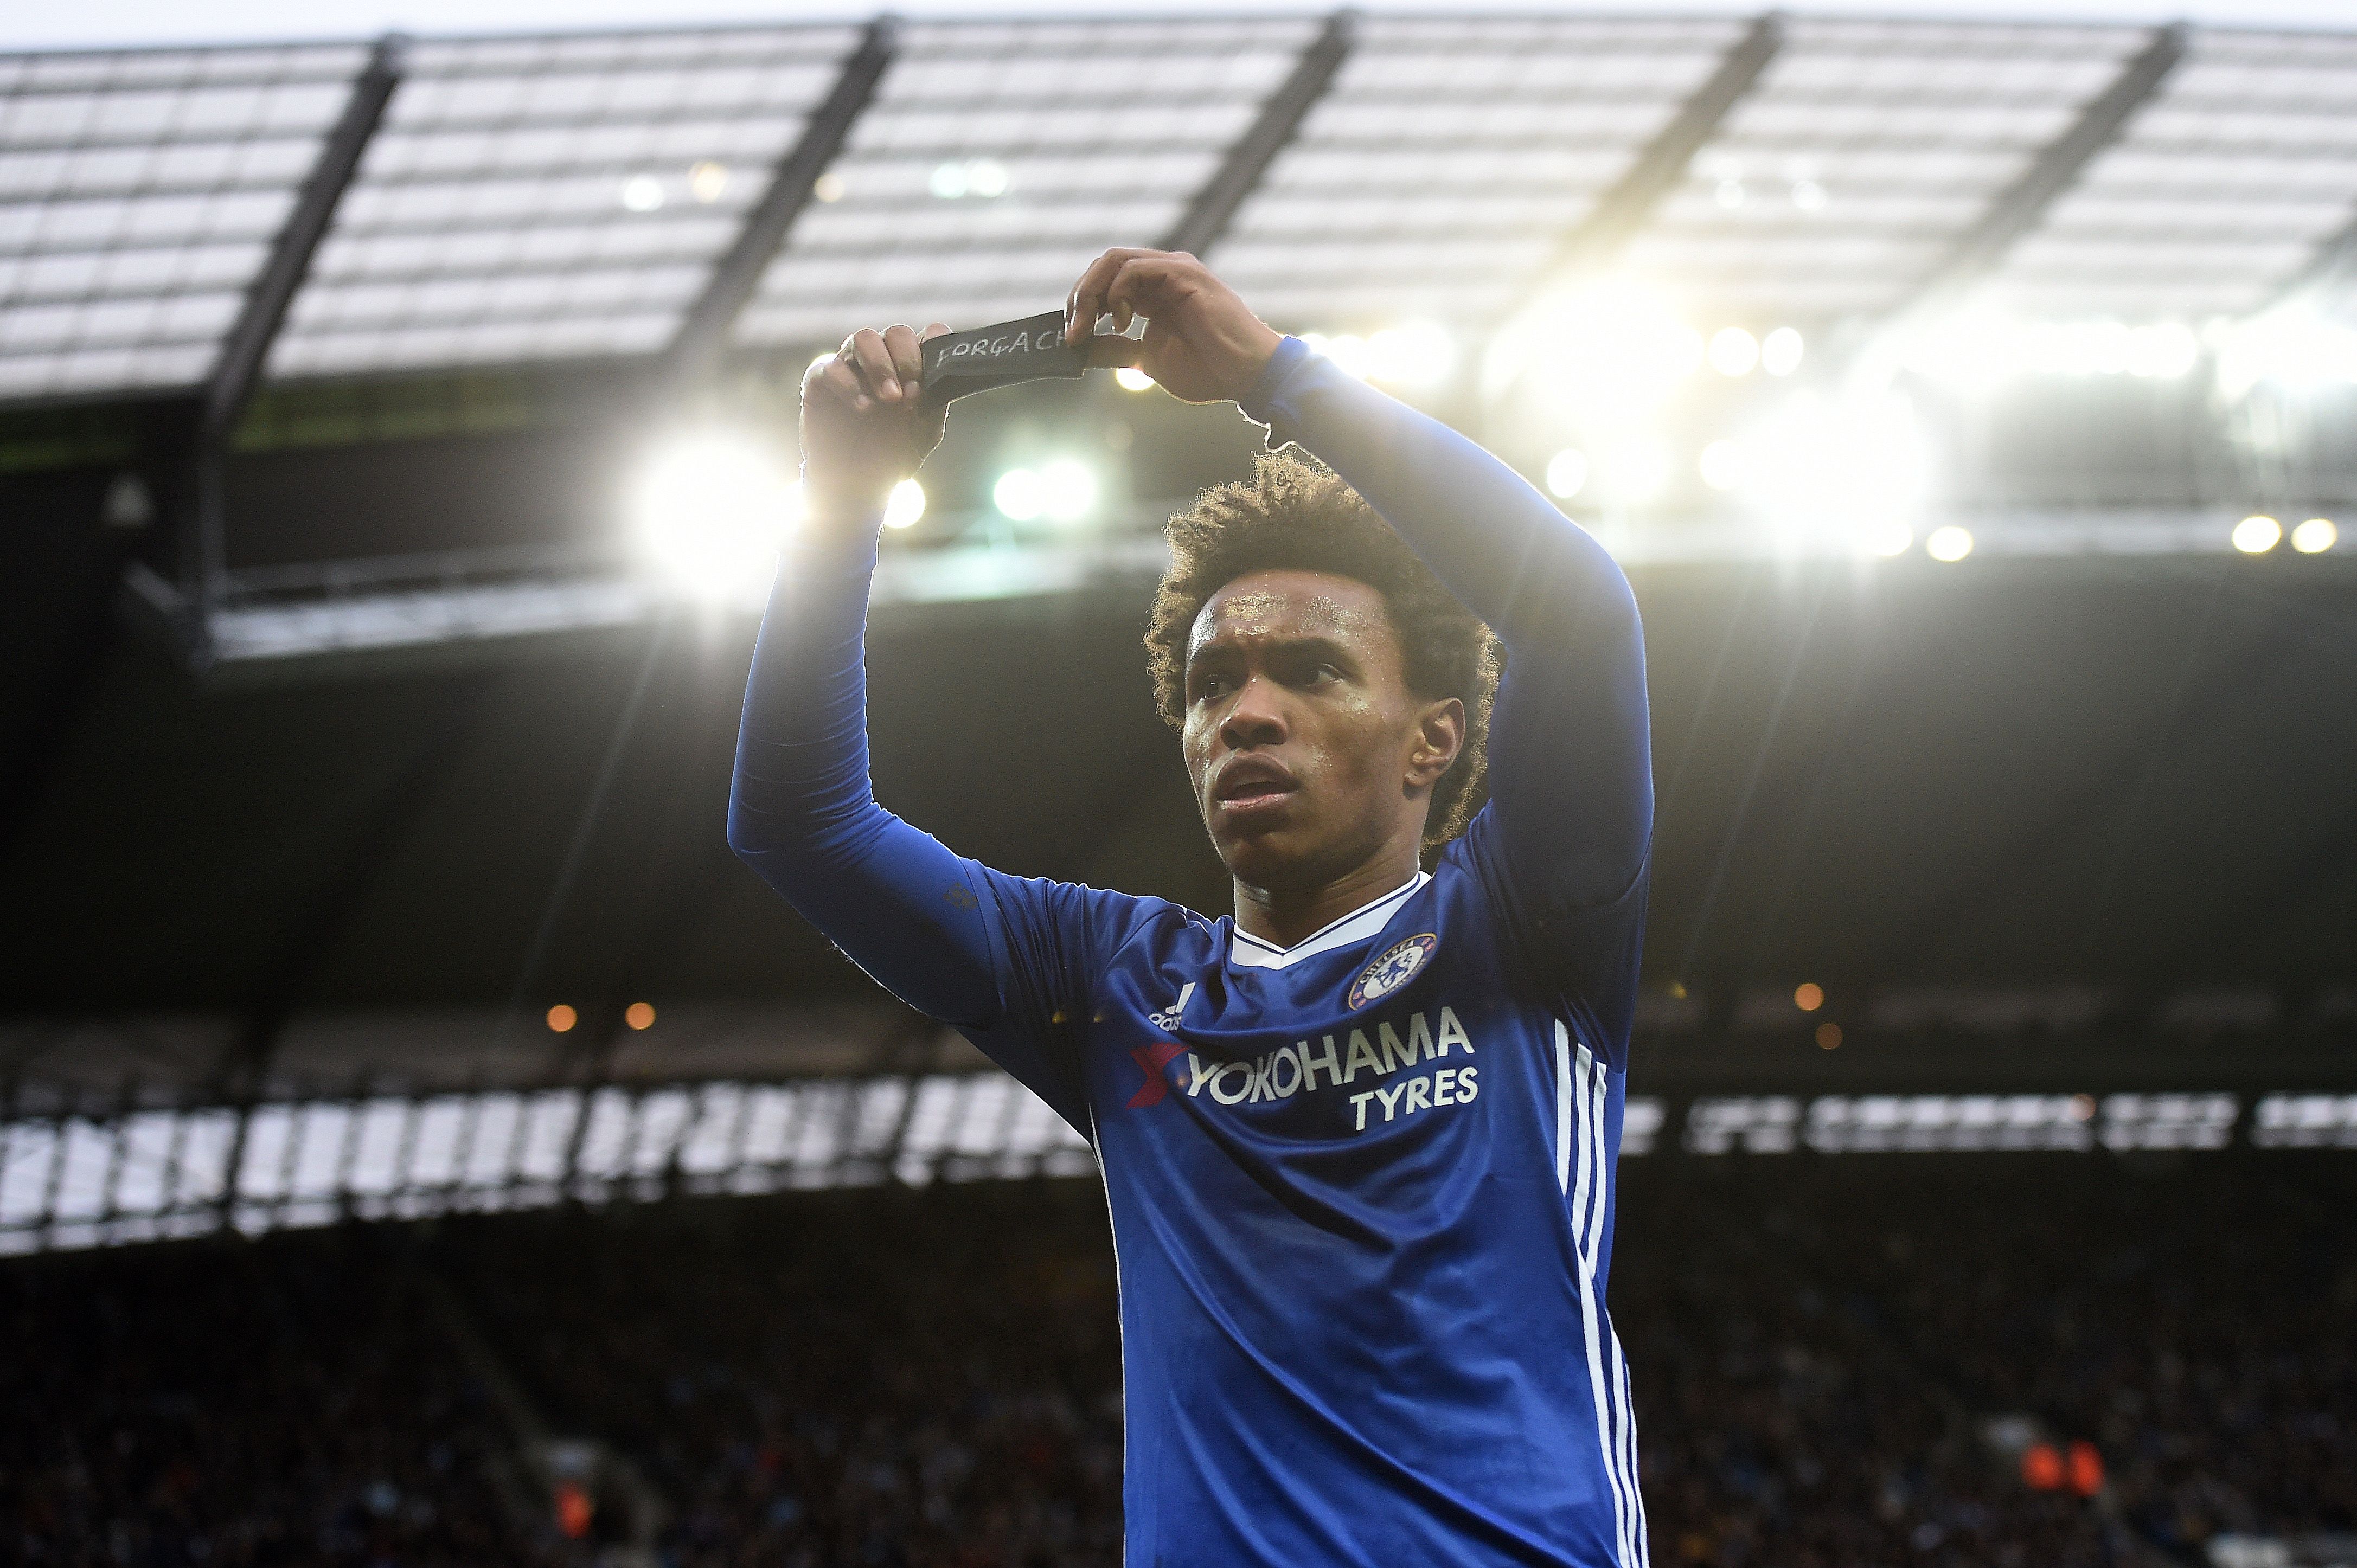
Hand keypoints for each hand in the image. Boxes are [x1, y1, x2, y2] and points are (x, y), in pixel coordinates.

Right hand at [800, 322, 950, 514]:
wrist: (857, 485)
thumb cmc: (892, 454)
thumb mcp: (924, 432)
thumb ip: (935, 402)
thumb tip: (941, 376)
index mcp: (910, 367)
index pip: (926, 336)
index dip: (934, 344)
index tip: (936, 369)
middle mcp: (881, 361)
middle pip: (896, 333)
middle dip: (907, 359)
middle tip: (911, 392)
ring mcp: (850, 367)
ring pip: (863, 338)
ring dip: (880, 365)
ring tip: (890, 399)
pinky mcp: (819, 381)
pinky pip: (831, 367)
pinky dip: (850, 385)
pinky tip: (864, 408)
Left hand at [1064, 249, 1282, 405]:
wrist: (1246, 375)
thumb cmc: (1209, 369)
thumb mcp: (1148, 360)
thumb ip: (1116, 349)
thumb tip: (1080, 348)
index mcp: (1154, 292)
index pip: (1106, 281)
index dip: (1082, 304)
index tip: (1071, 337)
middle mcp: (1162, 274)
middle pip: (1104, 265)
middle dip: (1080, 297)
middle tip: (1073, 331)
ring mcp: (1174, 270)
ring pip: (1114, 260)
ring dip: (1091, 293)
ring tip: (1087, 327)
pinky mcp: (1183, 272)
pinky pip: (1135, 268)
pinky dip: (1117, 293)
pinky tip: (1122, 322)